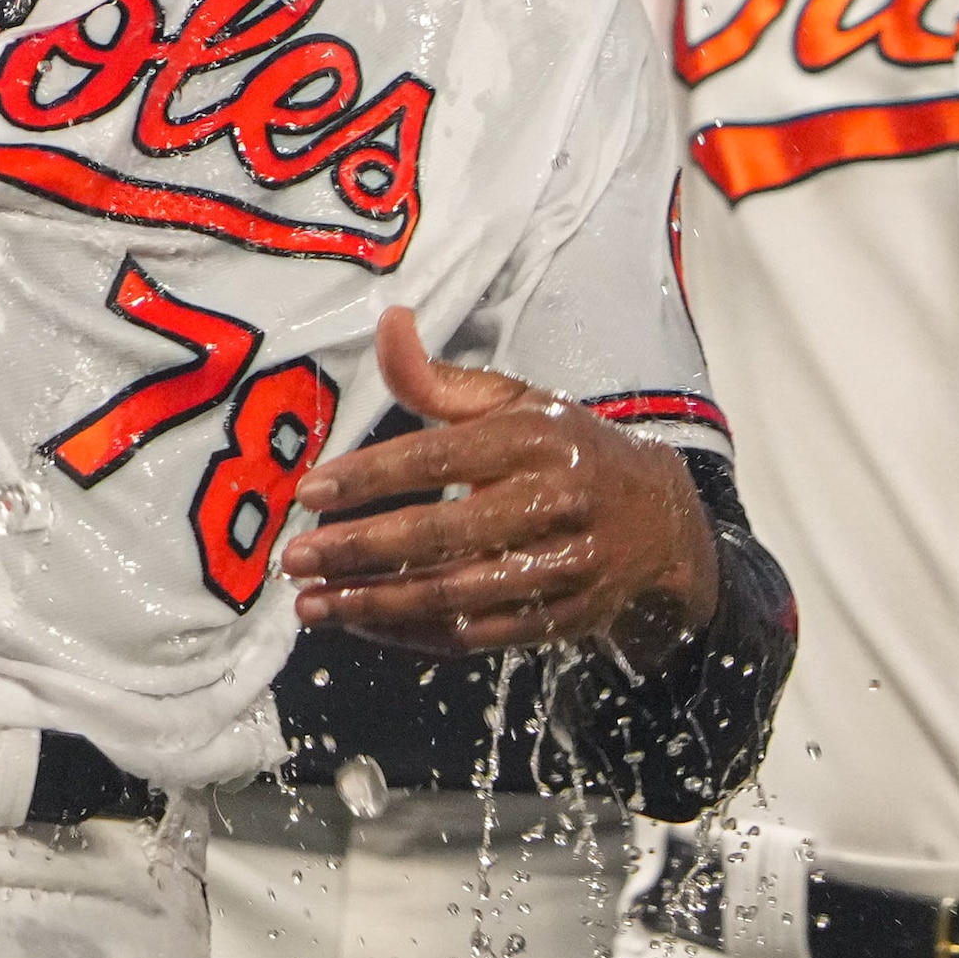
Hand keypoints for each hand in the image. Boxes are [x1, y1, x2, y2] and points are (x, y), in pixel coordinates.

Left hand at [276, 314, 720, 664]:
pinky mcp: (567, 618)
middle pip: (442, 534)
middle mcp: (555, 502)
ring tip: (312, 605)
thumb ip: (439, 379)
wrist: (662, 520)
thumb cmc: (564, 451)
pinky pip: (479, 636)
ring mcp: (566, 567)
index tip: (310, 492)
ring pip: (456, 595)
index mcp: (535, 438)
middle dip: (360, 549)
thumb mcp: (514, 402)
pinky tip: (365, 623)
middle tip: (295, 559)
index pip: (438, 458)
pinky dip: (415, 635)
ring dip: (376, 603)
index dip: (369, 476)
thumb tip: (388, 321)